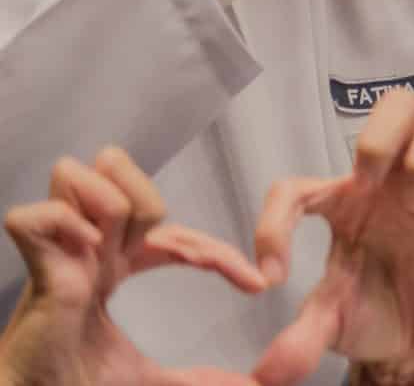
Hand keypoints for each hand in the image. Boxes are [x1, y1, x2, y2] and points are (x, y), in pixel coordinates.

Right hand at [0, 148, 267, 385]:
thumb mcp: (149, 378)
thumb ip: (196, 379)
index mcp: (110, 268)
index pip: (170, 230)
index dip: (216, 251)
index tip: (258, 287)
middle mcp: (84, 251)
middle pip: (112, 169)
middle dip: (148, 198)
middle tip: (154, 252)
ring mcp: (57, 256)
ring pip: (76, 175)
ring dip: (111, 203)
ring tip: (114, 249)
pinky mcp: (35, 272)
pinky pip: (37, 216)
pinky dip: (66, 224)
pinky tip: (89, 251)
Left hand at [250, 89, 413, 385]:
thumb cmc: (368, 320)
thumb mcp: (327, 326)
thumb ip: (300, 339)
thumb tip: (269, 372)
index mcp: (343, 206)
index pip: (298, 187)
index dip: (274, 223)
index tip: (272, 279)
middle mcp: (390, 188)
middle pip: (394, 109)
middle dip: (381, 135)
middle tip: (372, 181)